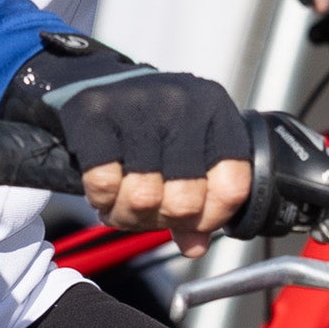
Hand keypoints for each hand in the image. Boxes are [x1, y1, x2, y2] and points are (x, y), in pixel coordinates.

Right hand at [3, 34, 252, 256]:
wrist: (96, 80)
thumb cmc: (152, 124)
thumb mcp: (188, 152)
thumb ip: (200, 202)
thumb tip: (194, 247)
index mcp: (216, 111)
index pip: (231, 188)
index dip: (210, 219)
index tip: (191, 222)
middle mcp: (183, 103)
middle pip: (184, 202)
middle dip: (162, 221)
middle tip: (148, 213)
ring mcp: (139, 105)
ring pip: (142, 198)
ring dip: (128, 216)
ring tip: (123, 205)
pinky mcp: (96, 113)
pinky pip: (103, 183)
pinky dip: (101, 200)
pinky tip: (103, 192)